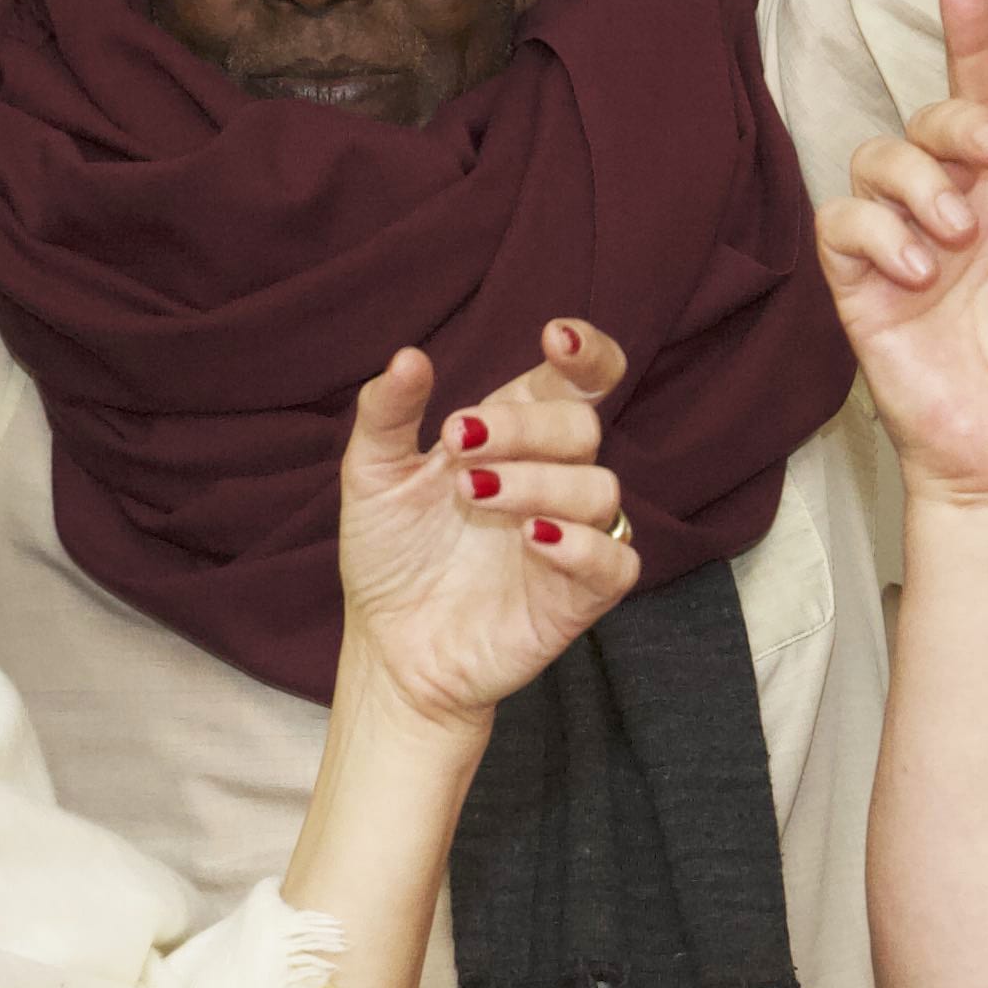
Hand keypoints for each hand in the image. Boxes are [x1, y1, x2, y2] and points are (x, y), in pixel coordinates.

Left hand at [336, 324, 638, 724]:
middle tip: (458, 444)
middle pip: (581, 425)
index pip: (578, 381)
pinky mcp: (580, 598)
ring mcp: (572, 538)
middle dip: (523, 427)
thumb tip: (409, 356)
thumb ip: (387, 415)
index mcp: (514, 438)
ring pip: (600, 489)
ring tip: (474, 494)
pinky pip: (617, 561)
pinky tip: (531, 540)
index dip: (587, 353)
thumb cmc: (389, 557)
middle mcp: (551, 479)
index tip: (554, 338)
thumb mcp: (371, 478)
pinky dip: (582, 546)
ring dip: (538, 482)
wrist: (387, 649)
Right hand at [815, 0, 987, 509]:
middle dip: (955, 119)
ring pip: (874, 159)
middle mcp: (956, 213)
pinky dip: (875, 230)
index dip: (970, 44)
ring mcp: (904, 250)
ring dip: (915, 179)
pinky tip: (919, 270)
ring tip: (954, 237)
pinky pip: (842, 226)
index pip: (987, 103)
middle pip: (927, 121)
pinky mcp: (864, 293)